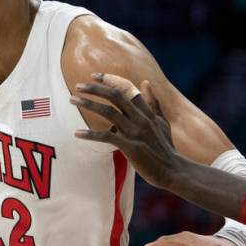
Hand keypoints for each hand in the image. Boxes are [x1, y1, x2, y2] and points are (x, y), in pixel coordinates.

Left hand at [71, 73, 179, 188]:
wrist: (173, 170)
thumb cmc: (166, 148)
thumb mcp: (162, 122)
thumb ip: (153, 102)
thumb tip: (146, 82)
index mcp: (147, 112)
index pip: (127, 88)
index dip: (110, 79)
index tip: (94, 75)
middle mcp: (140, 118)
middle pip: (115, 95)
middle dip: (96, 88)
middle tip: (78, 85)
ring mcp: (135, 132)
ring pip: (108, 111)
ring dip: (88, 104)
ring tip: (72, 100)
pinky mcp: (130, 147)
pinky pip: (106, 137)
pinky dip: (90, 134)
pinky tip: (77, 133)